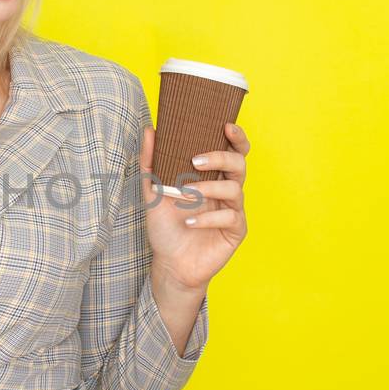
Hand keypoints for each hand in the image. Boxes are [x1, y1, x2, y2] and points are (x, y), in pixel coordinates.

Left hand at [139, 121, 249, 290]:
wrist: (169, 264)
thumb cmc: (165, 227)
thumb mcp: (153, 192)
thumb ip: (151, 161)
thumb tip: (149, 130)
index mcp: (213, 176)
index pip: (232, 151)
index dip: (236, 137)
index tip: (225, 125)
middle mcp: (227, 189)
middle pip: (238, 164)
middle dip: (220, 157)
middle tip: (195, 161)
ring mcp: (233, 209)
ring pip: (234, 189)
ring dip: (208, 188)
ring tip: (186, 194)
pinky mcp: (236, 230)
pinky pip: (229, 217)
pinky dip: (208, 217)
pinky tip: (188, 223)